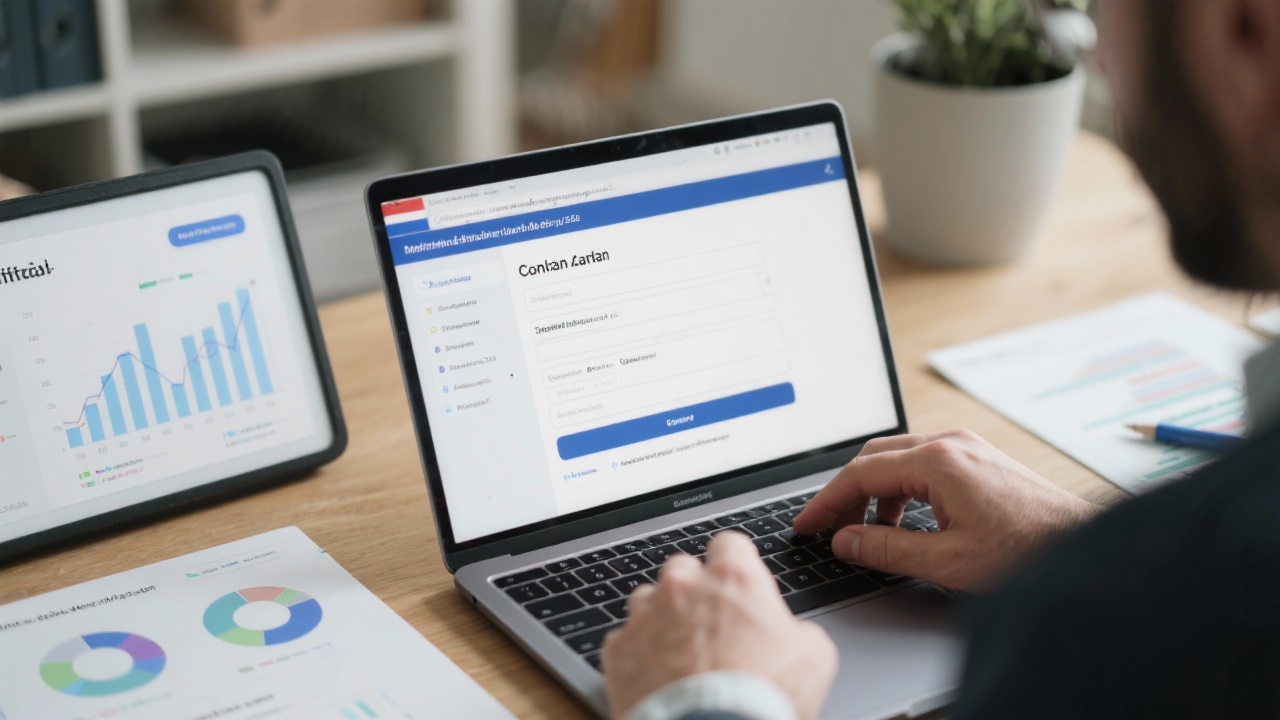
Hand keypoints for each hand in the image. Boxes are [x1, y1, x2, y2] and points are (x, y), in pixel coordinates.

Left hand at [602, 532, 837, 719]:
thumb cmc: (762, 698)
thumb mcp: (813, 657)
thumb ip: (798, 629)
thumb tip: (793, 635)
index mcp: (733, 579)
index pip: (730, 544)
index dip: (736, 563)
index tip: (737, 581)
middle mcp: (684, 587)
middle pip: (683, 568)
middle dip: (694, 589)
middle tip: (710, 624)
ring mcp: (645, 616)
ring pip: (647, 599)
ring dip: (661, 617)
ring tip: (679, 652)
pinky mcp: (618, 650)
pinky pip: (625, 639)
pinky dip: (638, 653)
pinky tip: (656, 676)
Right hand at [793, 429, 1101, 591]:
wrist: (1084, 547)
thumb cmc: (1028, 552)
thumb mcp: (947, 561)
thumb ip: (887, 549)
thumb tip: (845, 541)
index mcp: (938, 461)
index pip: (861, 474)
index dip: (826, 502)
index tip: (807, 524)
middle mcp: (951, 444)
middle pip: (875, 458)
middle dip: (846, 493)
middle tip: (827, 526)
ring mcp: (968, 448)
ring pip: (899, 460)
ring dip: (875, 493)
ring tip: (865, 532)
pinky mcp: (980, 460)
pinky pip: (924, 465)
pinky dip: (902, 491)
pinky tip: (903, 523)